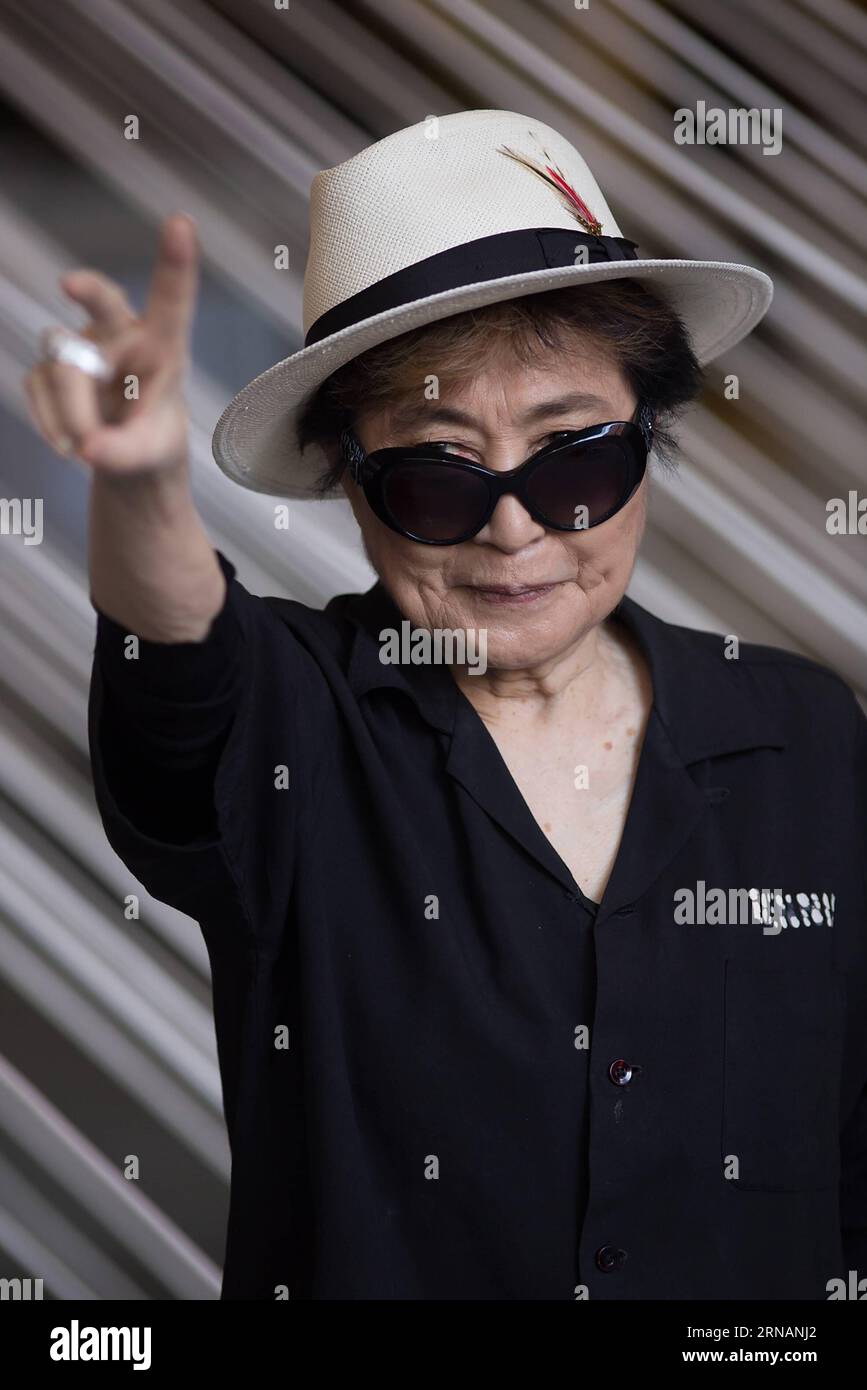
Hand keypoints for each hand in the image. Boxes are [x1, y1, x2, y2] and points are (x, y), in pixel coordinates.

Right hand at [23, 213, 199, 476]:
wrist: (125, 454)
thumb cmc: (152, 441)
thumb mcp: (151, 456)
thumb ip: (126, 454)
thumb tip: (89, 450)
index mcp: (164, 347)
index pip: (172, 301)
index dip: (176, 263)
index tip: (182, 223)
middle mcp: (121, 333)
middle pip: (104, 300)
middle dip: (89, 289)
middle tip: (71, 283)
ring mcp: (82, 344)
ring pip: (64, 368)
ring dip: (72, 414)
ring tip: (88, 448)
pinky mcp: (50, 365)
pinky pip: (38, 388)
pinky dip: (51, 423)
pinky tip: (69, 444)